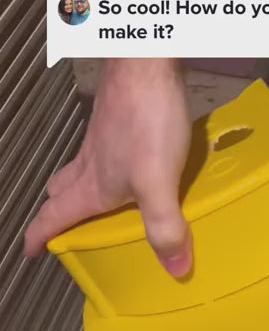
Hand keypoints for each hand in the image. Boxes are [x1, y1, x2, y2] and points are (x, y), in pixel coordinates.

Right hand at [25, 58, 192, 276]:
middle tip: (69, 228)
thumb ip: (165, 225)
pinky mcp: (121, 119)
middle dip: (62, 212)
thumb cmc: (145, 120)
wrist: (147, 60)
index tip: (33, 252)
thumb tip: (174, 270)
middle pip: (64, 191)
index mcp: (92, 185)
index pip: (54, 216)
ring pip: (82, 168)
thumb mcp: (158, 181)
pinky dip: (111, 164)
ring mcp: (104, 138)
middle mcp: (91, 163)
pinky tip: (136, 164)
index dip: (40, 237)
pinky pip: (107, 150)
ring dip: (85, 187)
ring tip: (105, 203)